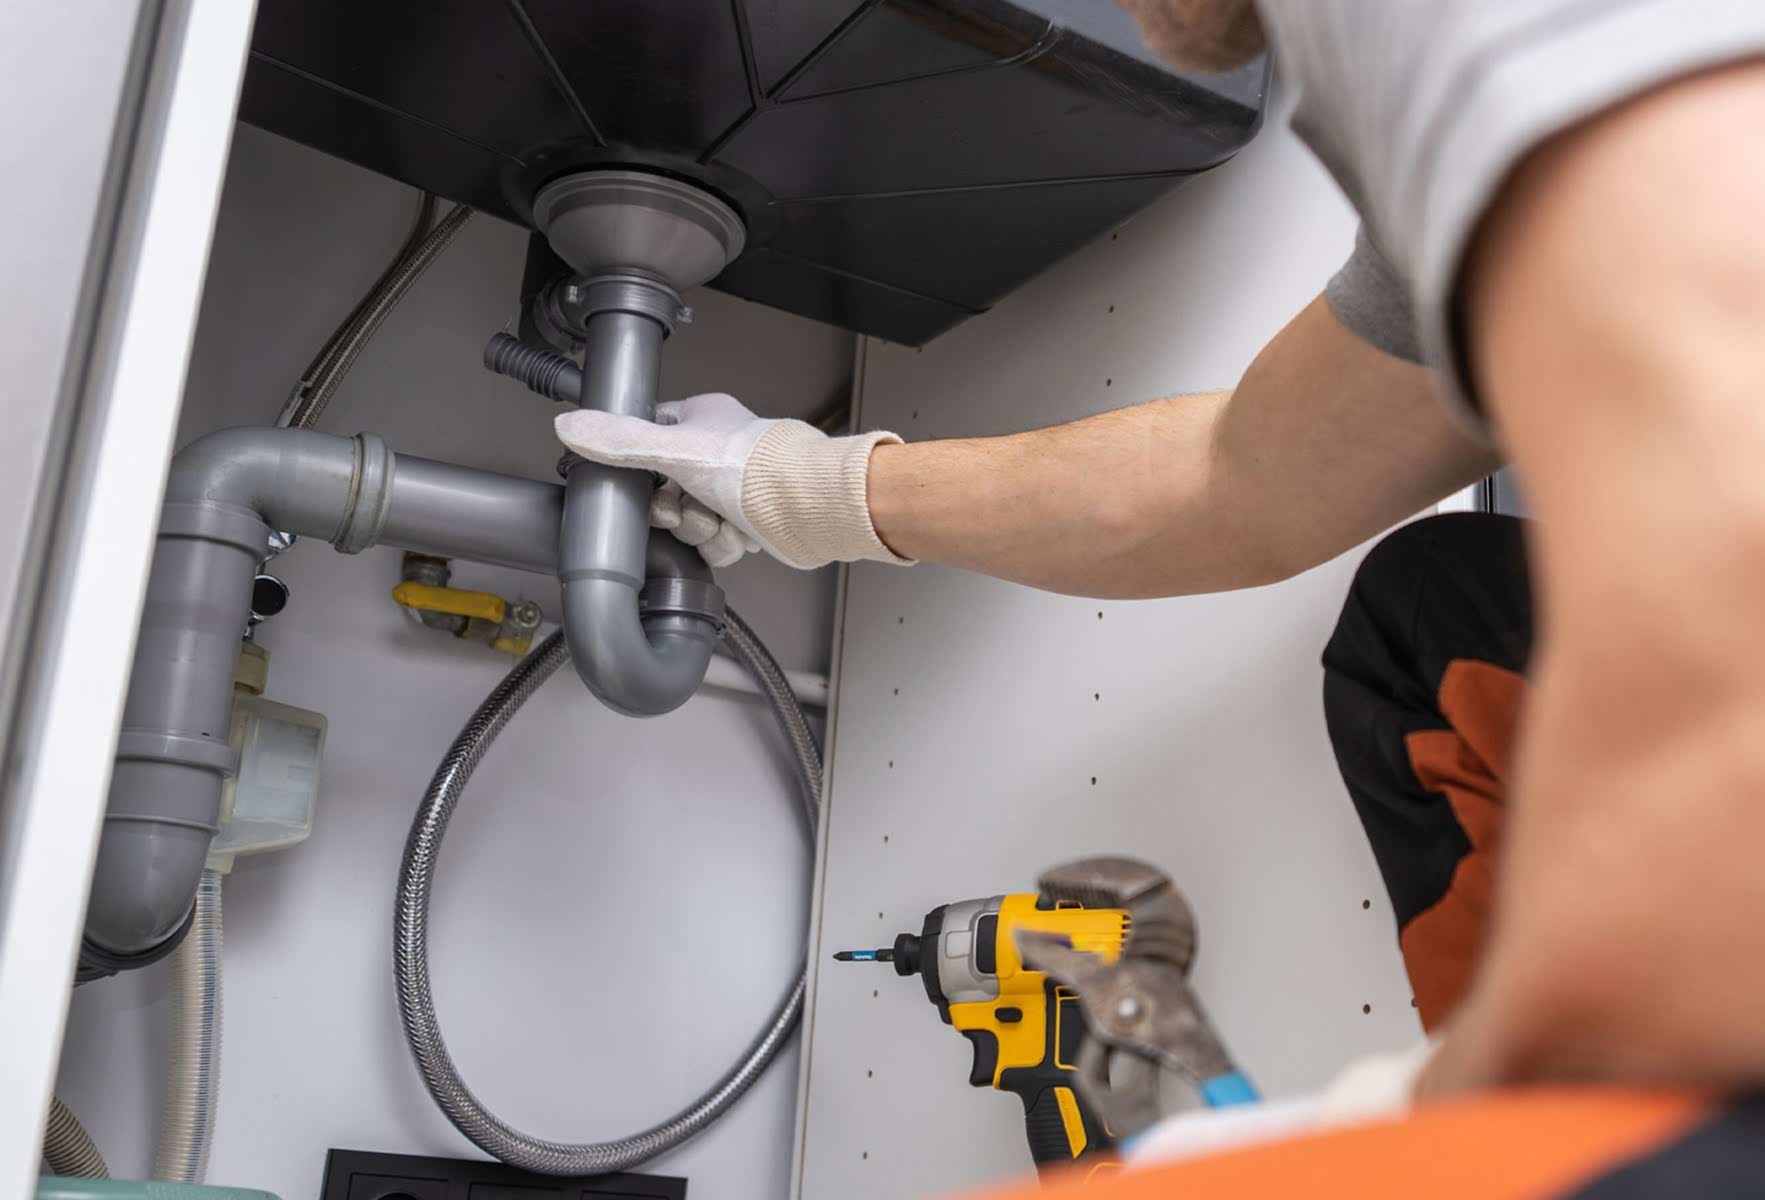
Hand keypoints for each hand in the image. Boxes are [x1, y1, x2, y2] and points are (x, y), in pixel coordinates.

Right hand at [555, 392, 909, 569]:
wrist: (804, 506)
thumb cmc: (754, 467)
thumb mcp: (672, 449)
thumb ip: (619, 441)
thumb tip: (569, 427)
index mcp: (701, 420)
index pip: (648, 439)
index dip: (639, 469)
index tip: (639, 485)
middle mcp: (719, 451)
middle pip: (666, 491)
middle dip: (674, 511)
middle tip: (685, 509)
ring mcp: (735, 488)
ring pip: (691, 521)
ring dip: (701, 530)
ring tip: (719, 519)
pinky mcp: (750, 521)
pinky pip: (717, 543)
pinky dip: (725, 545)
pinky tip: (738, 534)